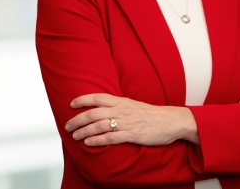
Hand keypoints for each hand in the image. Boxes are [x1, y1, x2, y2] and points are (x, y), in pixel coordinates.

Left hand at [65, 94, 199, 145]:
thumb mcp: (135, 106)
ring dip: (84, 131)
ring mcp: (127, 122)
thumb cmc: (154, 115)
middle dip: (78, 119)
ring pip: (99, 125)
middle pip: (94, 113)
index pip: (98, 97)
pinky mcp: (132, 135)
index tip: (71, 104)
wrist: (172, 121)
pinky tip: (89, 143)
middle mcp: (123, 110)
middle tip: (68, 125)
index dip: (83, 99)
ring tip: (75, 136)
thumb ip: (120, 107)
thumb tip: (105, 110)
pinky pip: (110, 138)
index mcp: (123, 101)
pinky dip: (97, 140)